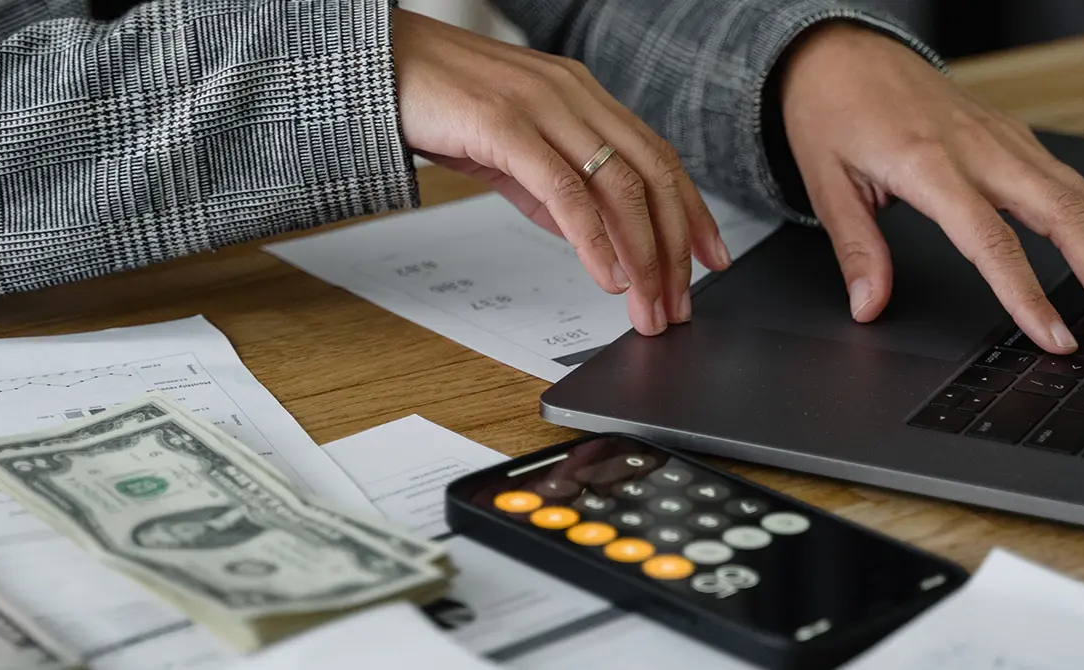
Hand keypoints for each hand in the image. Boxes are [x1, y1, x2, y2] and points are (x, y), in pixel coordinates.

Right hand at [392, 9, 730, 335]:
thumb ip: (553, 185)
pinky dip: (594, 240)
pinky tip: (606, 276)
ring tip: (648, 305)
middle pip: (651, 175)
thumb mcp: (511, 147)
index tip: (711, 257)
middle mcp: (573, 95)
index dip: (692, 211)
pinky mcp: (505, 126)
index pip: (657, 156)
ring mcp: (542, 107)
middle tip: (681, 302)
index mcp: (581, 95)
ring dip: (642, 256)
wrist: (372, 64)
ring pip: (619, 186)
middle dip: (675, 247)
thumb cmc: (436, 99)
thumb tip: (591, 236)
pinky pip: (565, 191)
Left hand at [778, 23, 1083, 352]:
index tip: (1055, 340)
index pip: (991, 242)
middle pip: (1066, 216)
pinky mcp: (1018, 137)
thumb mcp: (826, 183)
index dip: (1028, 295)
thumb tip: (869, 306)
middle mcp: (981, 148)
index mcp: (930, 164)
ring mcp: (1007, 140)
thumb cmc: (833, 111)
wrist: (844, 50)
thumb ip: (856, 249)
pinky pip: (1075, 184)